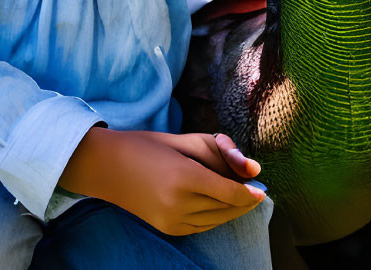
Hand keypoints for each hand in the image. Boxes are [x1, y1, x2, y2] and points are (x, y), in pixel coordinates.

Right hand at [59, 127, 264, 236]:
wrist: (108, 167)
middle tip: (252, 187)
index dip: (251, 193)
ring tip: (236, 193)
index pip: (231, 193)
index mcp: (184, 176)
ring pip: (218, 220)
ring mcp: (173, 221)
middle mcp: (179, 203)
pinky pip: (204, 226)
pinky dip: (216, 217)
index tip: (262, 188)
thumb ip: (223, 152)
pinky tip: (217, 203)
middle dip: (244, 199)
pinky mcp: (170, 229)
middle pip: (227, 208)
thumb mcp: (187, 139)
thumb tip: (255, 170)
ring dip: (231, 209)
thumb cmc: (148, 146)